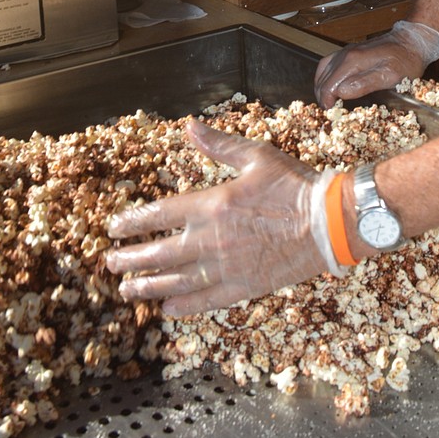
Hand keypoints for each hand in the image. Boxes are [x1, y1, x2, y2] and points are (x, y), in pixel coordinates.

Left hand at [104, 118, 343, 315]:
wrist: (328, 222)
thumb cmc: (293, 185)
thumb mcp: (256, 156)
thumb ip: (219, 145)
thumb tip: (189, 126)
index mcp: (212, 205)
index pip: (160, 215)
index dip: (133, 223)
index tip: (113, 228)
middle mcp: (211, 240)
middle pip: (159, 253)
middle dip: (131, 260)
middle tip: (110, 264)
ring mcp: (226, 267)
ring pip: (176, 282)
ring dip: (148, 286)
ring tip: (128, 291)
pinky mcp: (243, 287)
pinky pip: (206, 301)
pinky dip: (184, 307)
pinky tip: (167, 311)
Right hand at [315, 20, 438, 108]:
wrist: (413, 41)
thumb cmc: (405, 61)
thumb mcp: (390, 76)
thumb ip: (364, 84)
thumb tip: (341, 93)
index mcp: (353, 61)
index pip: (329, 85)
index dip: (327, 102)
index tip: (332, 114)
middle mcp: (346, 54)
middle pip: (323, 78)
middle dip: (322, 96)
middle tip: (328, 112)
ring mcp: (347, 51)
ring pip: (323, 69)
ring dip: (322, 86)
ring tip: (326, 102)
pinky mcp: (350, 51)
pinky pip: (329, 63)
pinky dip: (325, 76)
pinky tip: (330, 85)